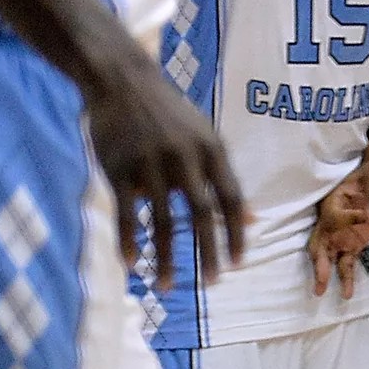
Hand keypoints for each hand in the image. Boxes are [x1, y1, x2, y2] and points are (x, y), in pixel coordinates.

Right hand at [87, 53, 244, 288]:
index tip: (238, 264)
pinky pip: (125, 214)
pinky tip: (132, 265)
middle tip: (213, 283)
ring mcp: (149, 164)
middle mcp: (185, 158)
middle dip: (209, 253)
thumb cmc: (170, 116)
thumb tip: (251, 219)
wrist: (123, 82)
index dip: (236, 233)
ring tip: (169, 286)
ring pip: (160, 222)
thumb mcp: (205, 138)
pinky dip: (129, 242)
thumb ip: (224, 179)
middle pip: (201, 214)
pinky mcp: (117, 169)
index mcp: (212, 150)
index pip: (230, 199)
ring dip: (167, 258)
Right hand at [306, 157, 368, 298]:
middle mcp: (331, 223)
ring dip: (326, 275)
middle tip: (320, 280)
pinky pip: (347, 262)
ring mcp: (341, 236)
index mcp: (332, 203)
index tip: (365, 215)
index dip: (347, 219)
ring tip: (323, 293)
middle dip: (318, 263)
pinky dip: (346, 277)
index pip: (333, 216)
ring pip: (328, 258)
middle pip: (319, 244)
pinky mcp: (354, 244)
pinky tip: (346, 293)